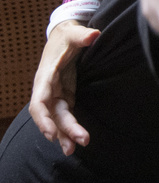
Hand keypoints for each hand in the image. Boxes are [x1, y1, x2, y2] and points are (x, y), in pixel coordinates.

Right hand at [30, 20, 100, 153]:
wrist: (64, 36)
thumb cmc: (67, 35)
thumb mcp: (74, 33)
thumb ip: (82, 35)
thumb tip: (94, 35)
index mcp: (46, 76)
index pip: (39, 102)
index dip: (43, 119)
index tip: (51, 133)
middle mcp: (47, 89)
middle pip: (51, 114)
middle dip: (62, 130)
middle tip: (77, 145)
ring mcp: (55, 94)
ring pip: (57, 118)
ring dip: (64, 134)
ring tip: (74, 149)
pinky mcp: (64, 96)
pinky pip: (64, 116)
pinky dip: (68, 128)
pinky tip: (75, 141)